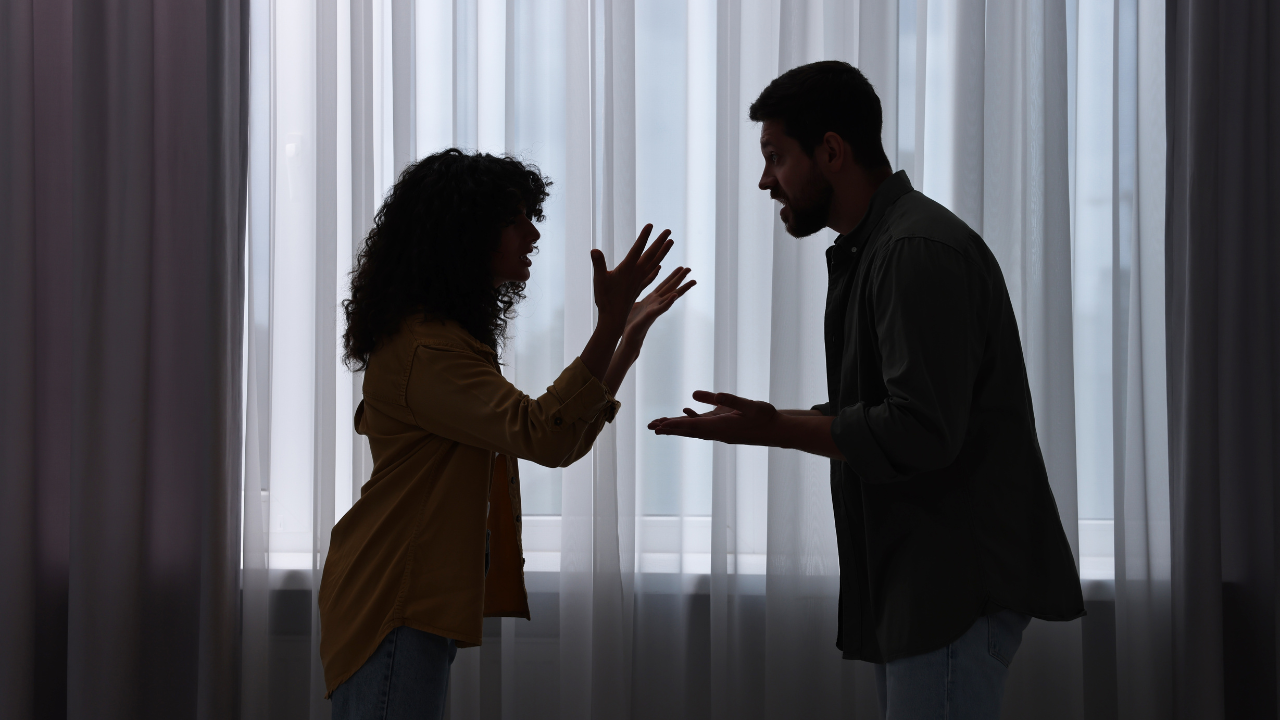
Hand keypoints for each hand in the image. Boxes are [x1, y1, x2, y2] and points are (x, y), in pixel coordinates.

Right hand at [590, 224, 673, 328]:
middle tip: (668, 231)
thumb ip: (598, 264)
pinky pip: (650, 276)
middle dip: (659, 242)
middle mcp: (636, 274)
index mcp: (628, 269)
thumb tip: (594, 250)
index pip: (637, 249)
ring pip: (654, 264)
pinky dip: (656, 269)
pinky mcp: (638, 288)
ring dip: (663, 253)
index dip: (644, 237)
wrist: (613, 318)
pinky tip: (659, 266)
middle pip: (651, 255)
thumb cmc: (605, 299)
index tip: (651, 225)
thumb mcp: (599, 280)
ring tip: (670, 242)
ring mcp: (639, 281)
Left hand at [622, 266, 695, 347]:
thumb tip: (632, 289)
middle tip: (689, 268)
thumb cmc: (630, 323)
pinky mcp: (651, 315)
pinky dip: (669, 302)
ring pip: (671, 296)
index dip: (672, 276)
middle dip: (680, 278)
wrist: (628, 338)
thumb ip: (636, 296)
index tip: (680, 267)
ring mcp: (655, 309)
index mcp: (651, 299)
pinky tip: (675, 295)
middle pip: (670, 287)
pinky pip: (662, 308)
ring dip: (682, 288)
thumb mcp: (633, 305)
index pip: (664, 285)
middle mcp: (655, 303)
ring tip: (692, 281)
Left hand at [648, 391, 779, 444]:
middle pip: (688, 430)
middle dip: (669, 428)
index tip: (659, 426)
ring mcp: (721, 432)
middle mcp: (718, 432)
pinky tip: (686, 412)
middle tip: (651, 427)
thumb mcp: (747, 405)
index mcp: (721, 427)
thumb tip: (698, 395)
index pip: (692, 426)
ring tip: (661, 425)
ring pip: (694, 429)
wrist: (778, 431)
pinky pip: (704, 425)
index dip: (674, 426)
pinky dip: (692, 420)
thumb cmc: (765, 417)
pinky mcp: (725, 429)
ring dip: (677, 426)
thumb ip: (725, 399)